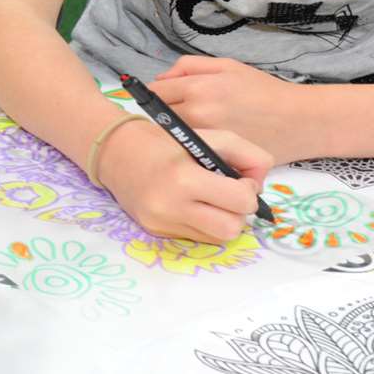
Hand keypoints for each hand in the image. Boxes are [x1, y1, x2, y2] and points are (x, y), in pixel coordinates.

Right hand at [94, 118, 272, 243]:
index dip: (248, 192)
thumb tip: (260, 184)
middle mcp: (170, 206)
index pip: (240, 202)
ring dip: (222, 221)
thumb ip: (244, 154)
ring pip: (216, 239)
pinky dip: (203, 223)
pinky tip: (192, 204)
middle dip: (237, 213)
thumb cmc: (163, 139)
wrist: (113, 150)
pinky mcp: (156, 232)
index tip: (239, 180)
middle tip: (229, 194)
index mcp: (183, 178)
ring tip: (211, 200)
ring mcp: (161, 223)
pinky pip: (196, 237)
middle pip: (231, 229)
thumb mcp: (206, 135)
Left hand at [150, 55, 307, 161]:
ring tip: (183, 131)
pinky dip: (188, 150)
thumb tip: (161, 80)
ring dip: (170, 135)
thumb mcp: (228, 66)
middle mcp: (198, 114)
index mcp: (199, 88)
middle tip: (170, 117)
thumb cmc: (264, 90)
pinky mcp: (216, 159)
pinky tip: (197, 146)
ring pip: (170, 138)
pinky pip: (189, 154)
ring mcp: (206, 140)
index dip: (153, 96)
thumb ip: (189, 67)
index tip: (158, 100)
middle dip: (158, 117)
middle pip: (157, 118)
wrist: (299, 121)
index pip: (154, 94)